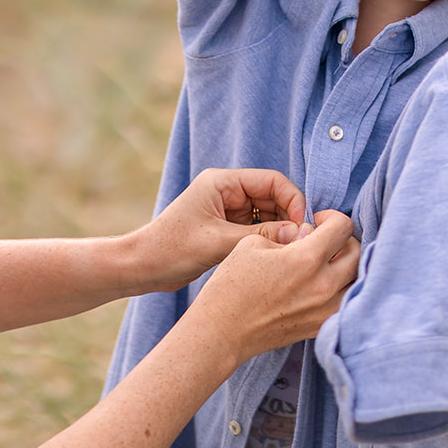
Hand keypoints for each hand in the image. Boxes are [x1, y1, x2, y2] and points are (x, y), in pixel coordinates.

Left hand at [132, 168, 309, 293]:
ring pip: (269, 215)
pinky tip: (277, 257)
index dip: (293, 200)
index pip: (272, 181)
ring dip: (281, 231)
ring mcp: (228, 209)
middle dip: (290, 218)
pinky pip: (258, 229)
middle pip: (274, 197)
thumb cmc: (171, 249)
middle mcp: (227, 191)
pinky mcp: (228, 228)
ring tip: (291, 253)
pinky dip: (269, 240)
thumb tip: (299, 234)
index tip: (303, 226)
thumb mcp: (218, 242)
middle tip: (302, 243)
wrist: (143, 267)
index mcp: (222, 182)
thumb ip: (260, 236)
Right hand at [185, 211, 360, 363]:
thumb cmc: (231, 285)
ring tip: (326, 263)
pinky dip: (342, 290)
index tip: (316, 221)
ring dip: (347, 266)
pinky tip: (322, 285)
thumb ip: (285, 233)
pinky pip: (346, 304)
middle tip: (323, 240)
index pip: (343, 227)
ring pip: (357, 280)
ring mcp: (325, 310)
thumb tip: (304, 233)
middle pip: (358, 253)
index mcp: (306, 259)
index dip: (330, 217)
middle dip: (343, 240)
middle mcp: (323, 285)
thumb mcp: (252, 244)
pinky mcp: (320, 326)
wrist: (222, 330)